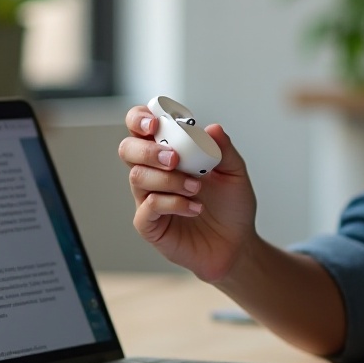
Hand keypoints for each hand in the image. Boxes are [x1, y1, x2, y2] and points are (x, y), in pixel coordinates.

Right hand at [118, 105, 258, 282]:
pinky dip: (173, 203)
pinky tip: (194, 207)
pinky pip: (148, 207)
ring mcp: (148, 198)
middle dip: (148, 150)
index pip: (141, 127)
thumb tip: (212, 129)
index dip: (139, 119)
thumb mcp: (235, 173)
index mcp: (169, 152)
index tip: (154, 122)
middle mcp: (154, 172)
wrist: (236, 244)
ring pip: (137, 177)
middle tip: (174, 158)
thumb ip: (225, 149)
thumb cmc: (231, 207)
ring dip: (169, 179)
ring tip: (196, 188)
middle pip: (128, 149)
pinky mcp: (149, 224)